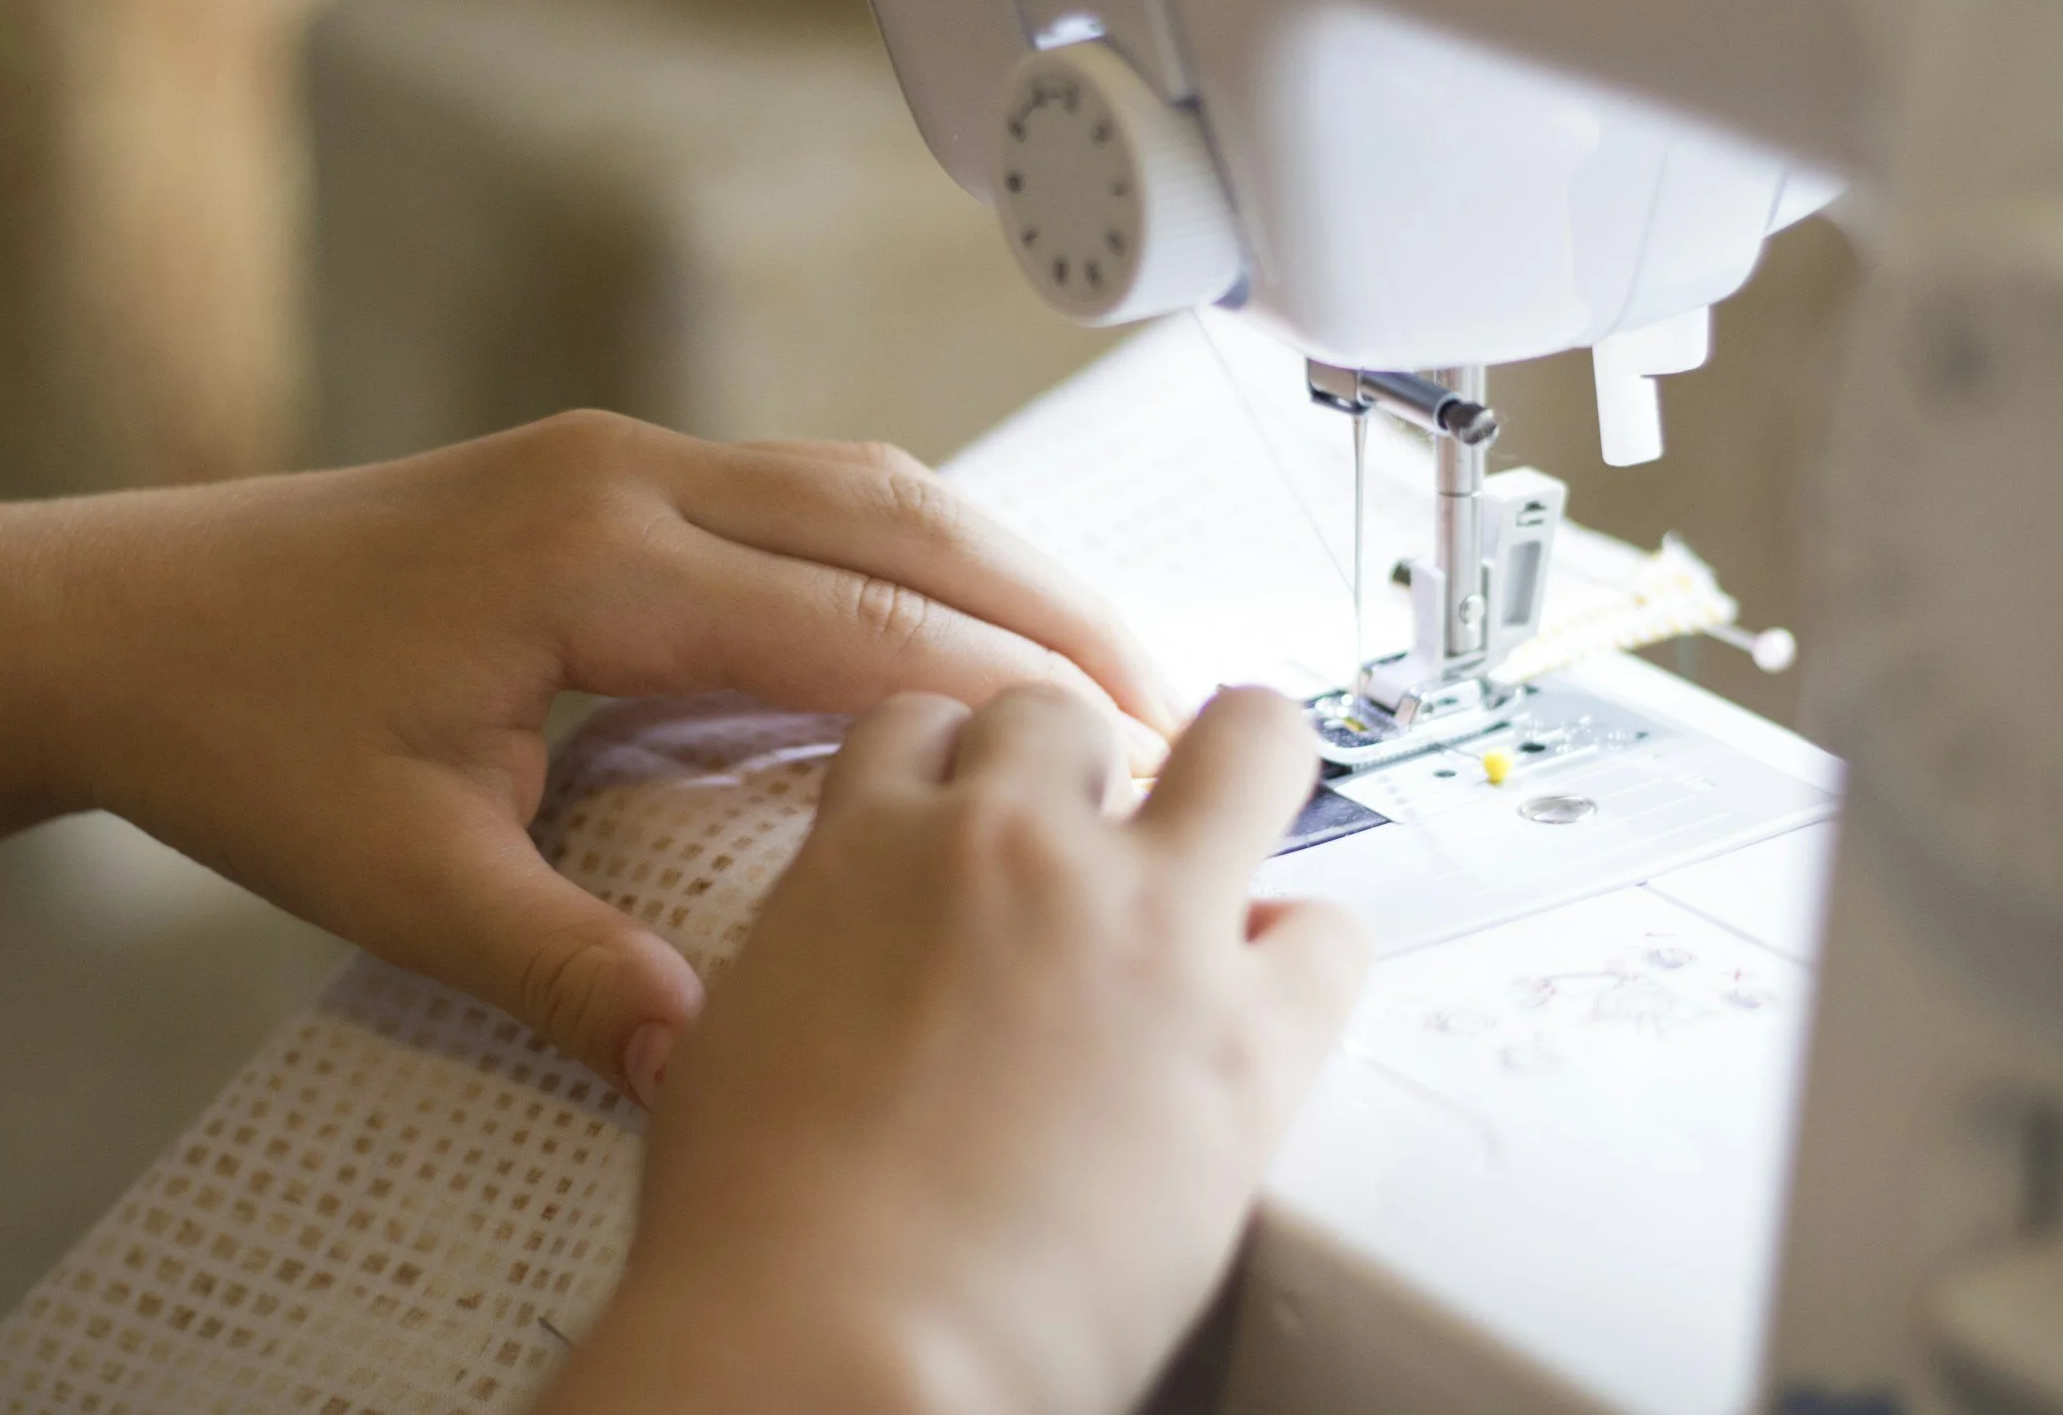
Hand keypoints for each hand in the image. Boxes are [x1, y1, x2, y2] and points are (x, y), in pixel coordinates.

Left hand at [0, 412, 1180, 1100]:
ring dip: (989, 552)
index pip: (859, 619)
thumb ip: (563, 965)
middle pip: (898, 512)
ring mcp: (621, 458)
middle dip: (1044, 595)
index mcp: (595, 561)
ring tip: (1091, 643)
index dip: (1007, 681)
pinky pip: (803, 483)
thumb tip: (704, 1057)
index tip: (1119, 741)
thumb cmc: (247, 727)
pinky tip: (948, 604)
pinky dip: (908, 540)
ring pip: (862, 476)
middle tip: (1159, 687)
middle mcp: (629, 479)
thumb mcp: (399, 874)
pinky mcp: (608, 472)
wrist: (121, 615)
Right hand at [538, 684, 1367, 1414]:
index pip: (926, 726)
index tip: (985, 811)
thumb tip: (836, 971)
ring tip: (1242, 827)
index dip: (961, 770)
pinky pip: (1329, 935)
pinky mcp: (1244, 1033)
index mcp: (870, 849)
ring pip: (1247, 743)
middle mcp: (1010, 850)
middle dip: (1083, 766)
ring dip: (1242, 779)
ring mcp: (1140, 924)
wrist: (836, 1347)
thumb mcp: (733, 1046)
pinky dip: (1308, 962)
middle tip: (1104, 832)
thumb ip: (809, 964)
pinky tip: (1278, 1003)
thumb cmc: (758, 1236)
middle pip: (1069, 714)